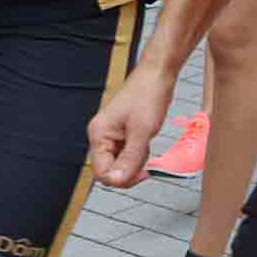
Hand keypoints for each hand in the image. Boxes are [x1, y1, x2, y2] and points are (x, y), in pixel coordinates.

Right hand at [89, 63, 183, 189]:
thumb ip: (130, 159)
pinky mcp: (121, 134)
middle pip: (110, 170)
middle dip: (129, 170)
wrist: (157, 75)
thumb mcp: (141, 132)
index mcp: (99, 134)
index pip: (101, 172)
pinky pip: (127, 154)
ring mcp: (111, 135)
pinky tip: (146, 142)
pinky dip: (138, 154)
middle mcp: (101, 136)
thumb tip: (118, 180)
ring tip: (146, 145)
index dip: (121, 178)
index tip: (141, 173)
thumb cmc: (147, 95)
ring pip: (120, 164)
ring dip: (136, 162)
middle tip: (146, 161)